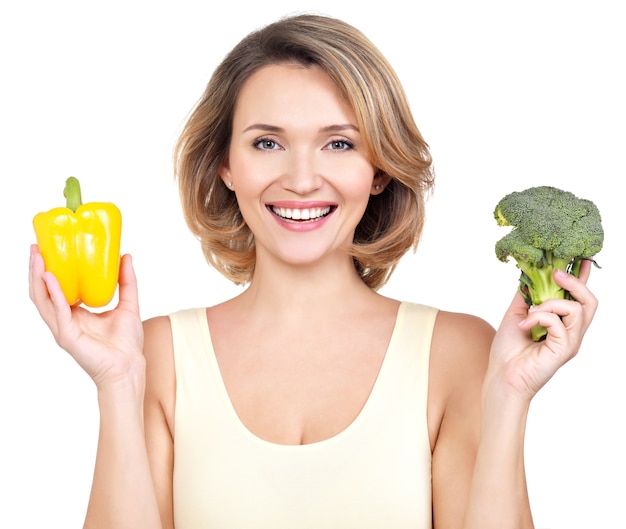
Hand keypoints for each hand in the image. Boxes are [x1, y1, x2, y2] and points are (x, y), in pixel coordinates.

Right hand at [29, 244, 144, 392]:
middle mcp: (65, 320)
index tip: (48, 249)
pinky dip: (53, 293)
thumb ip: (126, 281)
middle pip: (42, 292)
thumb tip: (125, 255)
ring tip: (36, 257)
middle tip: (35, 248)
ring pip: (42, 300)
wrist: (129, 367)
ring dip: (37, 278)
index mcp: (76, 314)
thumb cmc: (127, 342)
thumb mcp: (129, 303)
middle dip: (36, 270)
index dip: (49, 270)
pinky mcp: (67, 336)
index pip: (55, 289)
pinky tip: (50, 278)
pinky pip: (57, 311)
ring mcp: (63, 329)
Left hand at [488, 259, 597, 401]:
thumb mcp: (516, 315)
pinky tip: (524, 326)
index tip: (582, 259)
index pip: (579, 298)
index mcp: (562, 324)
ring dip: (550, 304)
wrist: (501, 375)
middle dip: (576, 283)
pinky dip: (539, 317)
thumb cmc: (508, 351)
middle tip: (556, 274)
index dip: (583, 278)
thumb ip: (526, 297)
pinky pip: (559, 322)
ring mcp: (570, 342)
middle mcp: (571, 333)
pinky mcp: (564, 349)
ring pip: (577, 309)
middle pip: (590, 302)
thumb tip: (529, 275)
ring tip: (530, 312)